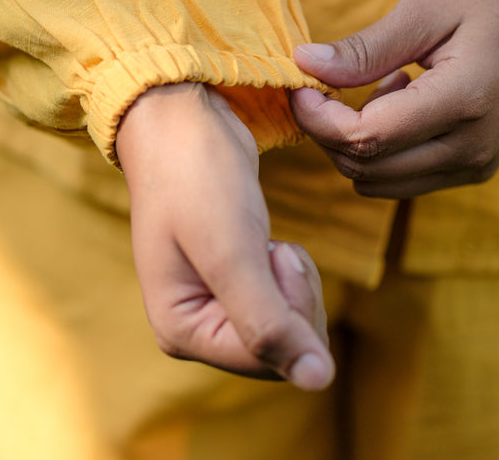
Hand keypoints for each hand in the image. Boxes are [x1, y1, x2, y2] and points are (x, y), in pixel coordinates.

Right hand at [116, 83, 333, 389]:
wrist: (179, 117)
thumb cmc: (196, 176)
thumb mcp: (230, 249)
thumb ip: (269, 320)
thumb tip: (319, 380)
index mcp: (181, 330)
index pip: (268, 359)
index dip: (290, 309)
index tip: (275, 249)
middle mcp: (196, 326)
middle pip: (282, 349)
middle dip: (295, 295)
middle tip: (274, 244)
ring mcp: (214, 302)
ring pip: (289, 325)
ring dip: (294, 279)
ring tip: (266, 237)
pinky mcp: (233, 277)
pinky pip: (282, 299)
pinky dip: (288, 269)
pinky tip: (266, 238)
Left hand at [291, 0, 498, 197]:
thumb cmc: (489, 3)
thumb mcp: (425, 11)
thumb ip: (364, 48)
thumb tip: (305, 64)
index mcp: (463, 100)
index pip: (367, 137)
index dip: (318, 118)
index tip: (302, 85)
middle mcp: (471, 147)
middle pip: (365, 166)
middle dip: (326, 131)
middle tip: (324, 85)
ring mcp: (474, 165)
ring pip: (377, 181)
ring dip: (352, 143)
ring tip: (377, 88)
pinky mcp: (470, 169)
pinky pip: (399, 179)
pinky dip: (379, 151)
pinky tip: (398, 104)